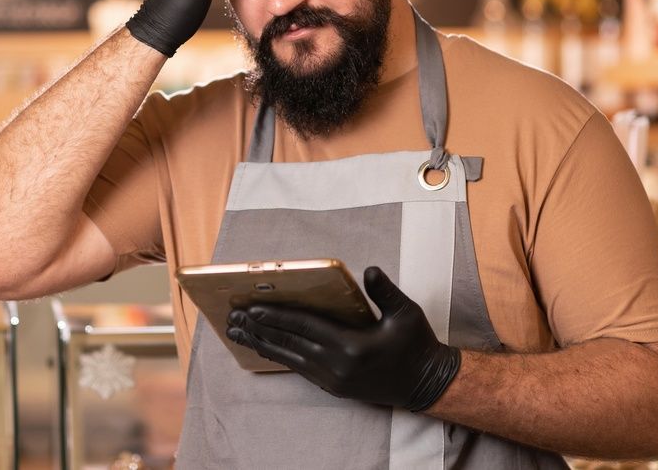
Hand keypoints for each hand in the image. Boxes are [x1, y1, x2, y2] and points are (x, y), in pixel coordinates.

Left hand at [226, 266, 460, 411]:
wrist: (425, 384)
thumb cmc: (416, 345)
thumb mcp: (406, 314)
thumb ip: (385, 292)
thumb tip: (370, 270)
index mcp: (352, 346)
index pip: (306, 327)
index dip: (277, 316)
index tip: (252, 308)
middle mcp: (337, 366)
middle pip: (289, 343)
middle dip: (259, 329)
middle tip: (233, 318)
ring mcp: (332, 380)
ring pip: (288, 358)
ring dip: (262, 343)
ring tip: (238, 333)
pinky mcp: (332, 387)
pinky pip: (298, 368)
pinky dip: (277, 356)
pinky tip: (263, 347)